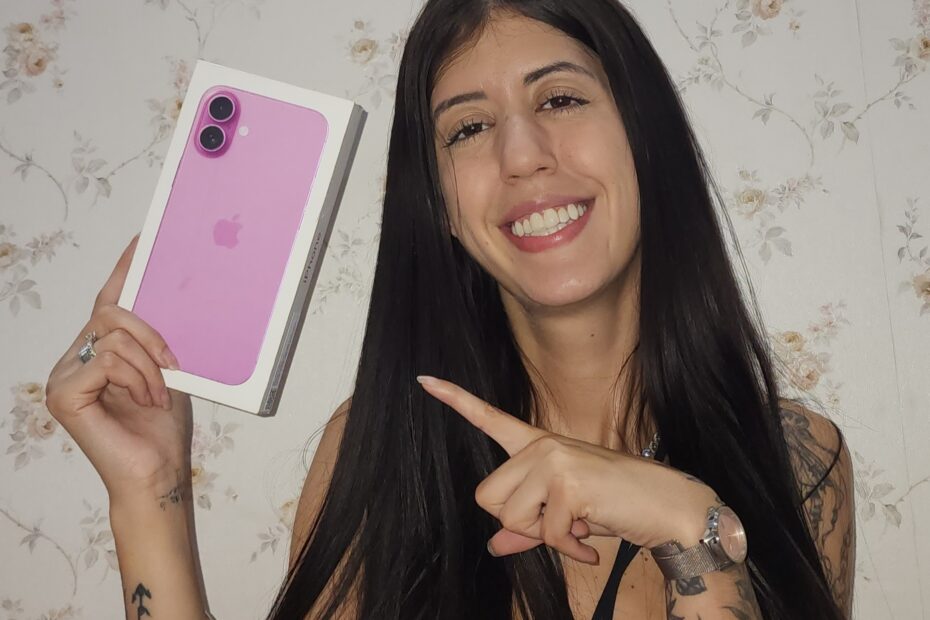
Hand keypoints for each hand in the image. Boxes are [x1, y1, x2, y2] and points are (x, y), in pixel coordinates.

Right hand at [45, 234, 192, 500]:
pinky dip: (137, 377)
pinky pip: (108, 359)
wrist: (158, 472)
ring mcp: (64, 374)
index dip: (125, 268)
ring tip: (158, 393)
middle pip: (112, 312)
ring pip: (114, 334)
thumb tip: (172, 294)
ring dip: (149, 364)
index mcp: (100, 350)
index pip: (110, 300)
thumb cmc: (162, 427)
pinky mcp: (63, 393)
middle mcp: (76, 357)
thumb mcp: (166, 369)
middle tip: (173, 362)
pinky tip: (145, 400)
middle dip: (151, 333)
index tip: (145, 238)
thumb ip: (157, 338)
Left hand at [417, 376, 717, 564]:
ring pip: (510, 518)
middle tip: (559, 524)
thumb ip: (527, 528)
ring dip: (545, 537)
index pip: (489, 418)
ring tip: (578, 527)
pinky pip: (547, 534)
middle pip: (487, 498)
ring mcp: (554, 459)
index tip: (424, 379)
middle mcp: (541, 445)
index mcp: (537, 445)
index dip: (455, 399)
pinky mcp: (569, 482)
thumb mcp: (563, 516)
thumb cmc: (616, 506)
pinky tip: (591, 542)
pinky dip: (568, 548)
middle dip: (520, 524)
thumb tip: (494, 545)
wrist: (668, 507)